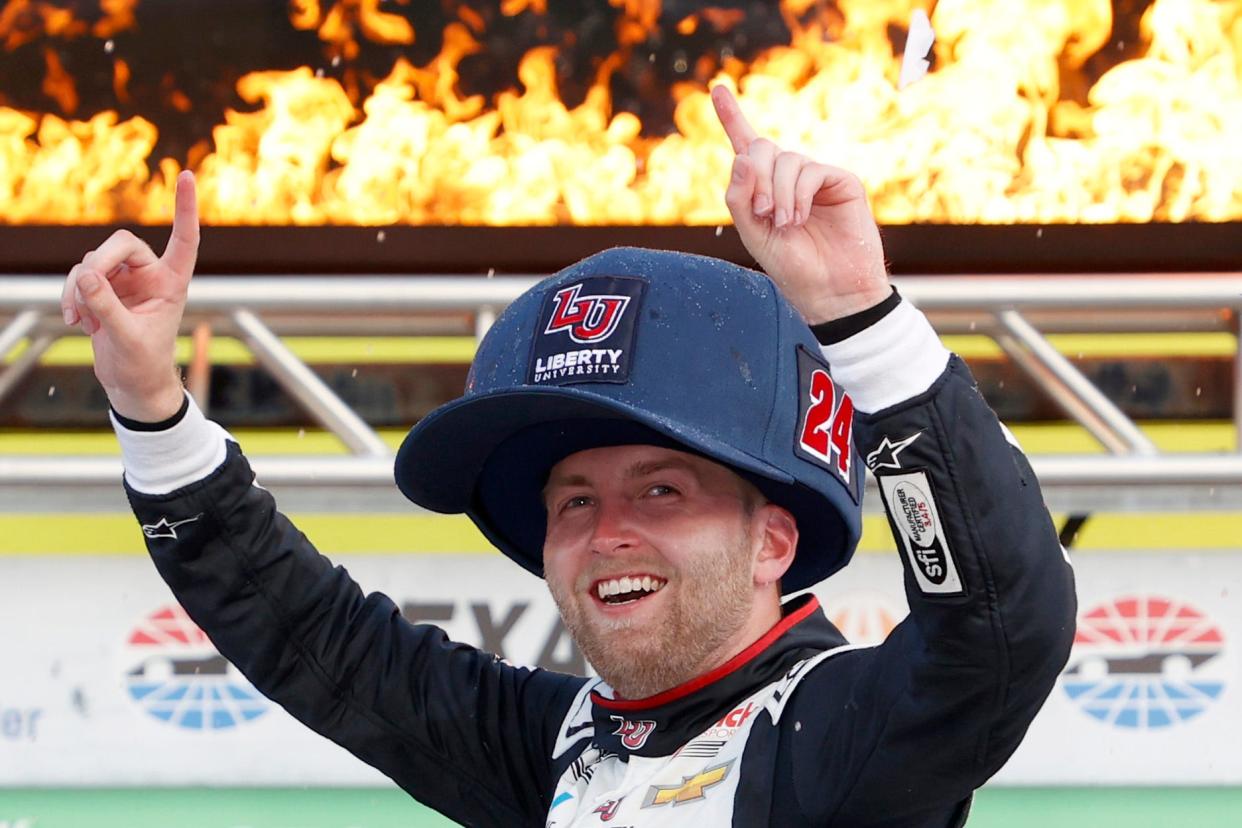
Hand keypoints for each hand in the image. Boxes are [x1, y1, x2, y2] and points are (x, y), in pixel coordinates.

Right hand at [62, 171, 199, 421]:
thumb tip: (85, 275)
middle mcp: (150, 275)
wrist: (132, 383)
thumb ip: (107, 307)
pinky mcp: (102, 290)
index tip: (185, 175)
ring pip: (92, 261)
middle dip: (98, 263)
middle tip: (85, 290)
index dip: (185, 208)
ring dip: (80, 287)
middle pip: (119, 242)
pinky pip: (78, 277)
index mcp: (172, 282)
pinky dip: (71, 296)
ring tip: (83, 320)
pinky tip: (76, 322)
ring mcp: (124, 280)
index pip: (184, 239)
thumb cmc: (144, 363)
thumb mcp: (127, 338)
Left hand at [710, 86, 890, 323]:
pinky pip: (811, 171)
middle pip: (762, 148)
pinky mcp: (840, 181)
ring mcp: (815, 177)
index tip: (717, 88)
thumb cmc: (792, 266)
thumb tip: (742, 156)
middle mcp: (788, 177)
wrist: (830, 290)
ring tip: (786, 224)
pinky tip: (801, 218)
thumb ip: (740, 198)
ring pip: (786, 160)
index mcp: (764, 188)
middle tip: (763, 213)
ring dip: (778, 193)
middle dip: (756, 178)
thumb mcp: (754, 234)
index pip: (746, 145)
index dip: (731, 116)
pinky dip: (799, 194)